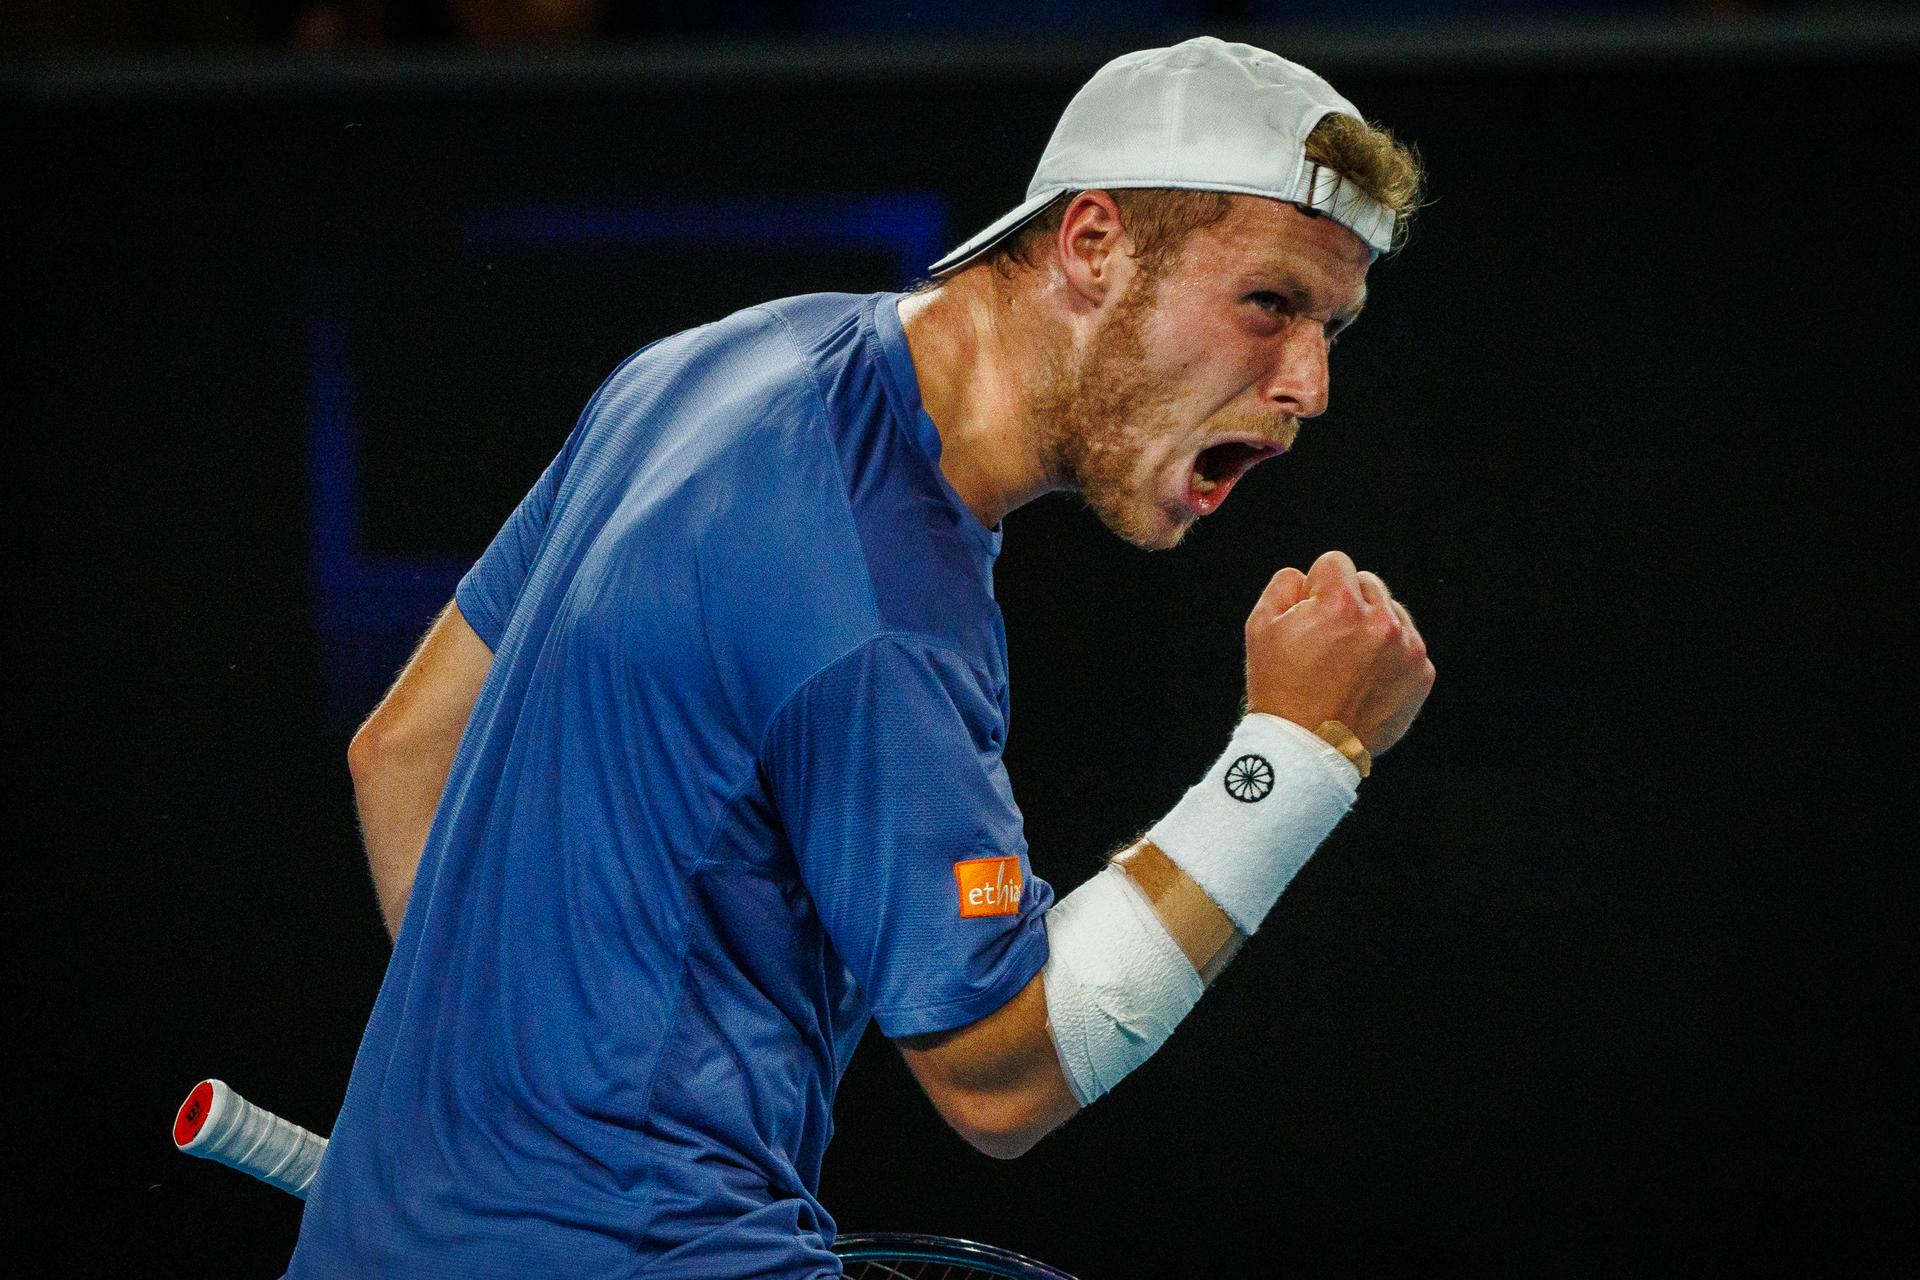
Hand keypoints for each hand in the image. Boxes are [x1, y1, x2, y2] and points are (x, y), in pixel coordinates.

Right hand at [1243, 550, 1434, 756]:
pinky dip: (1390, 655)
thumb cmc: (1280, 687)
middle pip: (1367, 584)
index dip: (1315, 588)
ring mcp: (1406, 648)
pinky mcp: (1421, 673)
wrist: (1309, 748)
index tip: (1309, 616)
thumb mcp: (1260, 627)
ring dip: (1371, 626)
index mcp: (1341, 604)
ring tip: (1347, 662)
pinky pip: (1407, 644)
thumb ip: (1284, 584)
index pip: (1335, 563)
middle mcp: (1381, 621)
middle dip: (1346, 604)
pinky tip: (1365, 678)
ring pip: (1391, 611)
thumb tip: (1307, 577)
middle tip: (1327, 642)